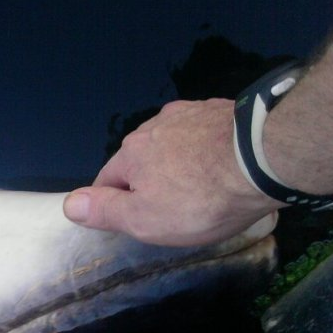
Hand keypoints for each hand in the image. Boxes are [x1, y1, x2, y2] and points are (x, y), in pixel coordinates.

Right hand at [63, 99, 283, 246]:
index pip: (107, 181)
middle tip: (174, 209)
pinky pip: (201, 133)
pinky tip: (222, 165)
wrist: (264, 158)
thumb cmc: (199, 199)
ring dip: (177, 162)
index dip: (117, 205)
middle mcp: (153, 127)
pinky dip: (204, 149)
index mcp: (129, 154)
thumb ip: (104, 211)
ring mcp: (188, 114)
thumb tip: (68, 204)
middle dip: (150, 181)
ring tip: (202, 186)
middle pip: (140, 160)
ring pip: (171, 144)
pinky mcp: (221, 109)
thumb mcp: (144, 219)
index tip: (139, 222)